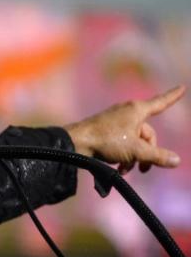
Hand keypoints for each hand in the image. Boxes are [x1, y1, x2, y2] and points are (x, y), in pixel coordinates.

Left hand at [64, 85, 185, 173]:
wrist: (75, 143)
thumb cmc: (106, 140)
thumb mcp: (136, 150)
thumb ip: (157, 156)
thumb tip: (176, 161)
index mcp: (137, 110)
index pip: (161, 102)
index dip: (173, 96)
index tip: (182, 87)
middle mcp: (127, 112)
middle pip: (147, 134)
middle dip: (147, 153)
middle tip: (142, 169)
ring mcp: (115, 121)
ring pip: (134, 141)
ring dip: (133, 158)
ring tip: (126, 169)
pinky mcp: (106, 130)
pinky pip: (121, 143)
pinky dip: (123, 155)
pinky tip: (118, 168)